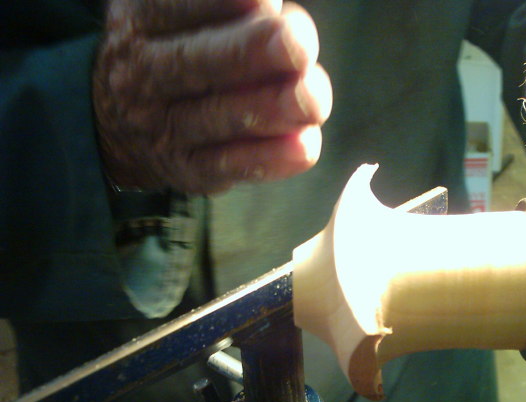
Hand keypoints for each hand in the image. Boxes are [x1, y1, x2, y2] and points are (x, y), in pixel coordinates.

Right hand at [93, 0, 331, 194]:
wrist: (120, 121)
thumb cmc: (175, 45)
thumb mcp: (176, 10)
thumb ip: (220, 6)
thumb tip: (271, 8)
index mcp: (142, 20)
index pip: (175, 6)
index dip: (222, 3)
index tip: (267, 0)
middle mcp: (144, 74)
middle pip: (195, 63)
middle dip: (251, 52)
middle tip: (300, 47)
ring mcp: (164, 127)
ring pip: (216, 118)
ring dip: (271, 110)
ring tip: (315, 101)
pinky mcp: (188, 169)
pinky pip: (228, 166)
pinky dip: (268, 158)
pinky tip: (305, 146)